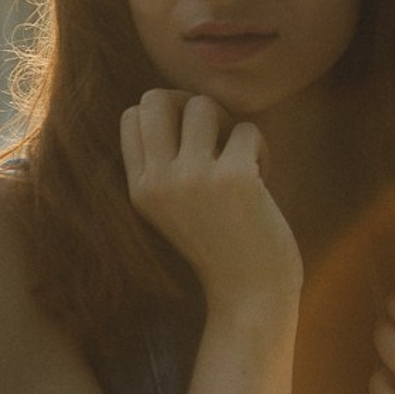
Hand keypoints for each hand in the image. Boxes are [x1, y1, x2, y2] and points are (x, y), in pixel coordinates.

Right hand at [120, 90, 302, 304]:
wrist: (250, 295)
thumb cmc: (220, 245)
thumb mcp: (171, 208)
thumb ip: (164, 164)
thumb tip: (177, 100)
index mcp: (140, 189)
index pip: (132, 116)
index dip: (167, 113)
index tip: (193, 139)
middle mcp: (159, 181)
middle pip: (157, 98)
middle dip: (191, 105)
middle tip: (215, 136)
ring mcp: (194, 179)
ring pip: (203, 105)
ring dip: (229, 125)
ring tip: (241, 160)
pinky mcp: (234, 178)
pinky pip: (246, 129)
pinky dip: (261, 148)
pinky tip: (262, 181)